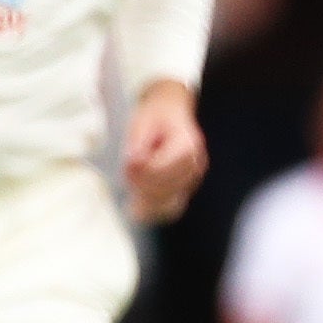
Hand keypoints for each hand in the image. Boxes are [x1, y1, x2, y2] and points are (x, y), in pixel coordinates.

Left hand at [121, 80, 205, 224]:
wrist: (170, 110)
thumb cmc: (155, 116)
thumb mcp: (141, 123)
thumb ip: (137, 145)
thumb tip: (133, 164)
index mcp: (188, 145)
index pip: (161, 170)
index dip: (139, 172)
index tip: (126, 166)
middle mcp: (196, 164)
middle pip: (165, 188)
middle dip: (141, 186)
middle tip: (126, 174)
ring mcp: (193, 178)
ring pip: (170, 202)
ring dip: (146, 200)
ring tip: (131, 191)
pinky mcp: (186, 187)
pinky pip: (173, 207)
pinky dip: (154, 210)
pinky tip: (137, 211)